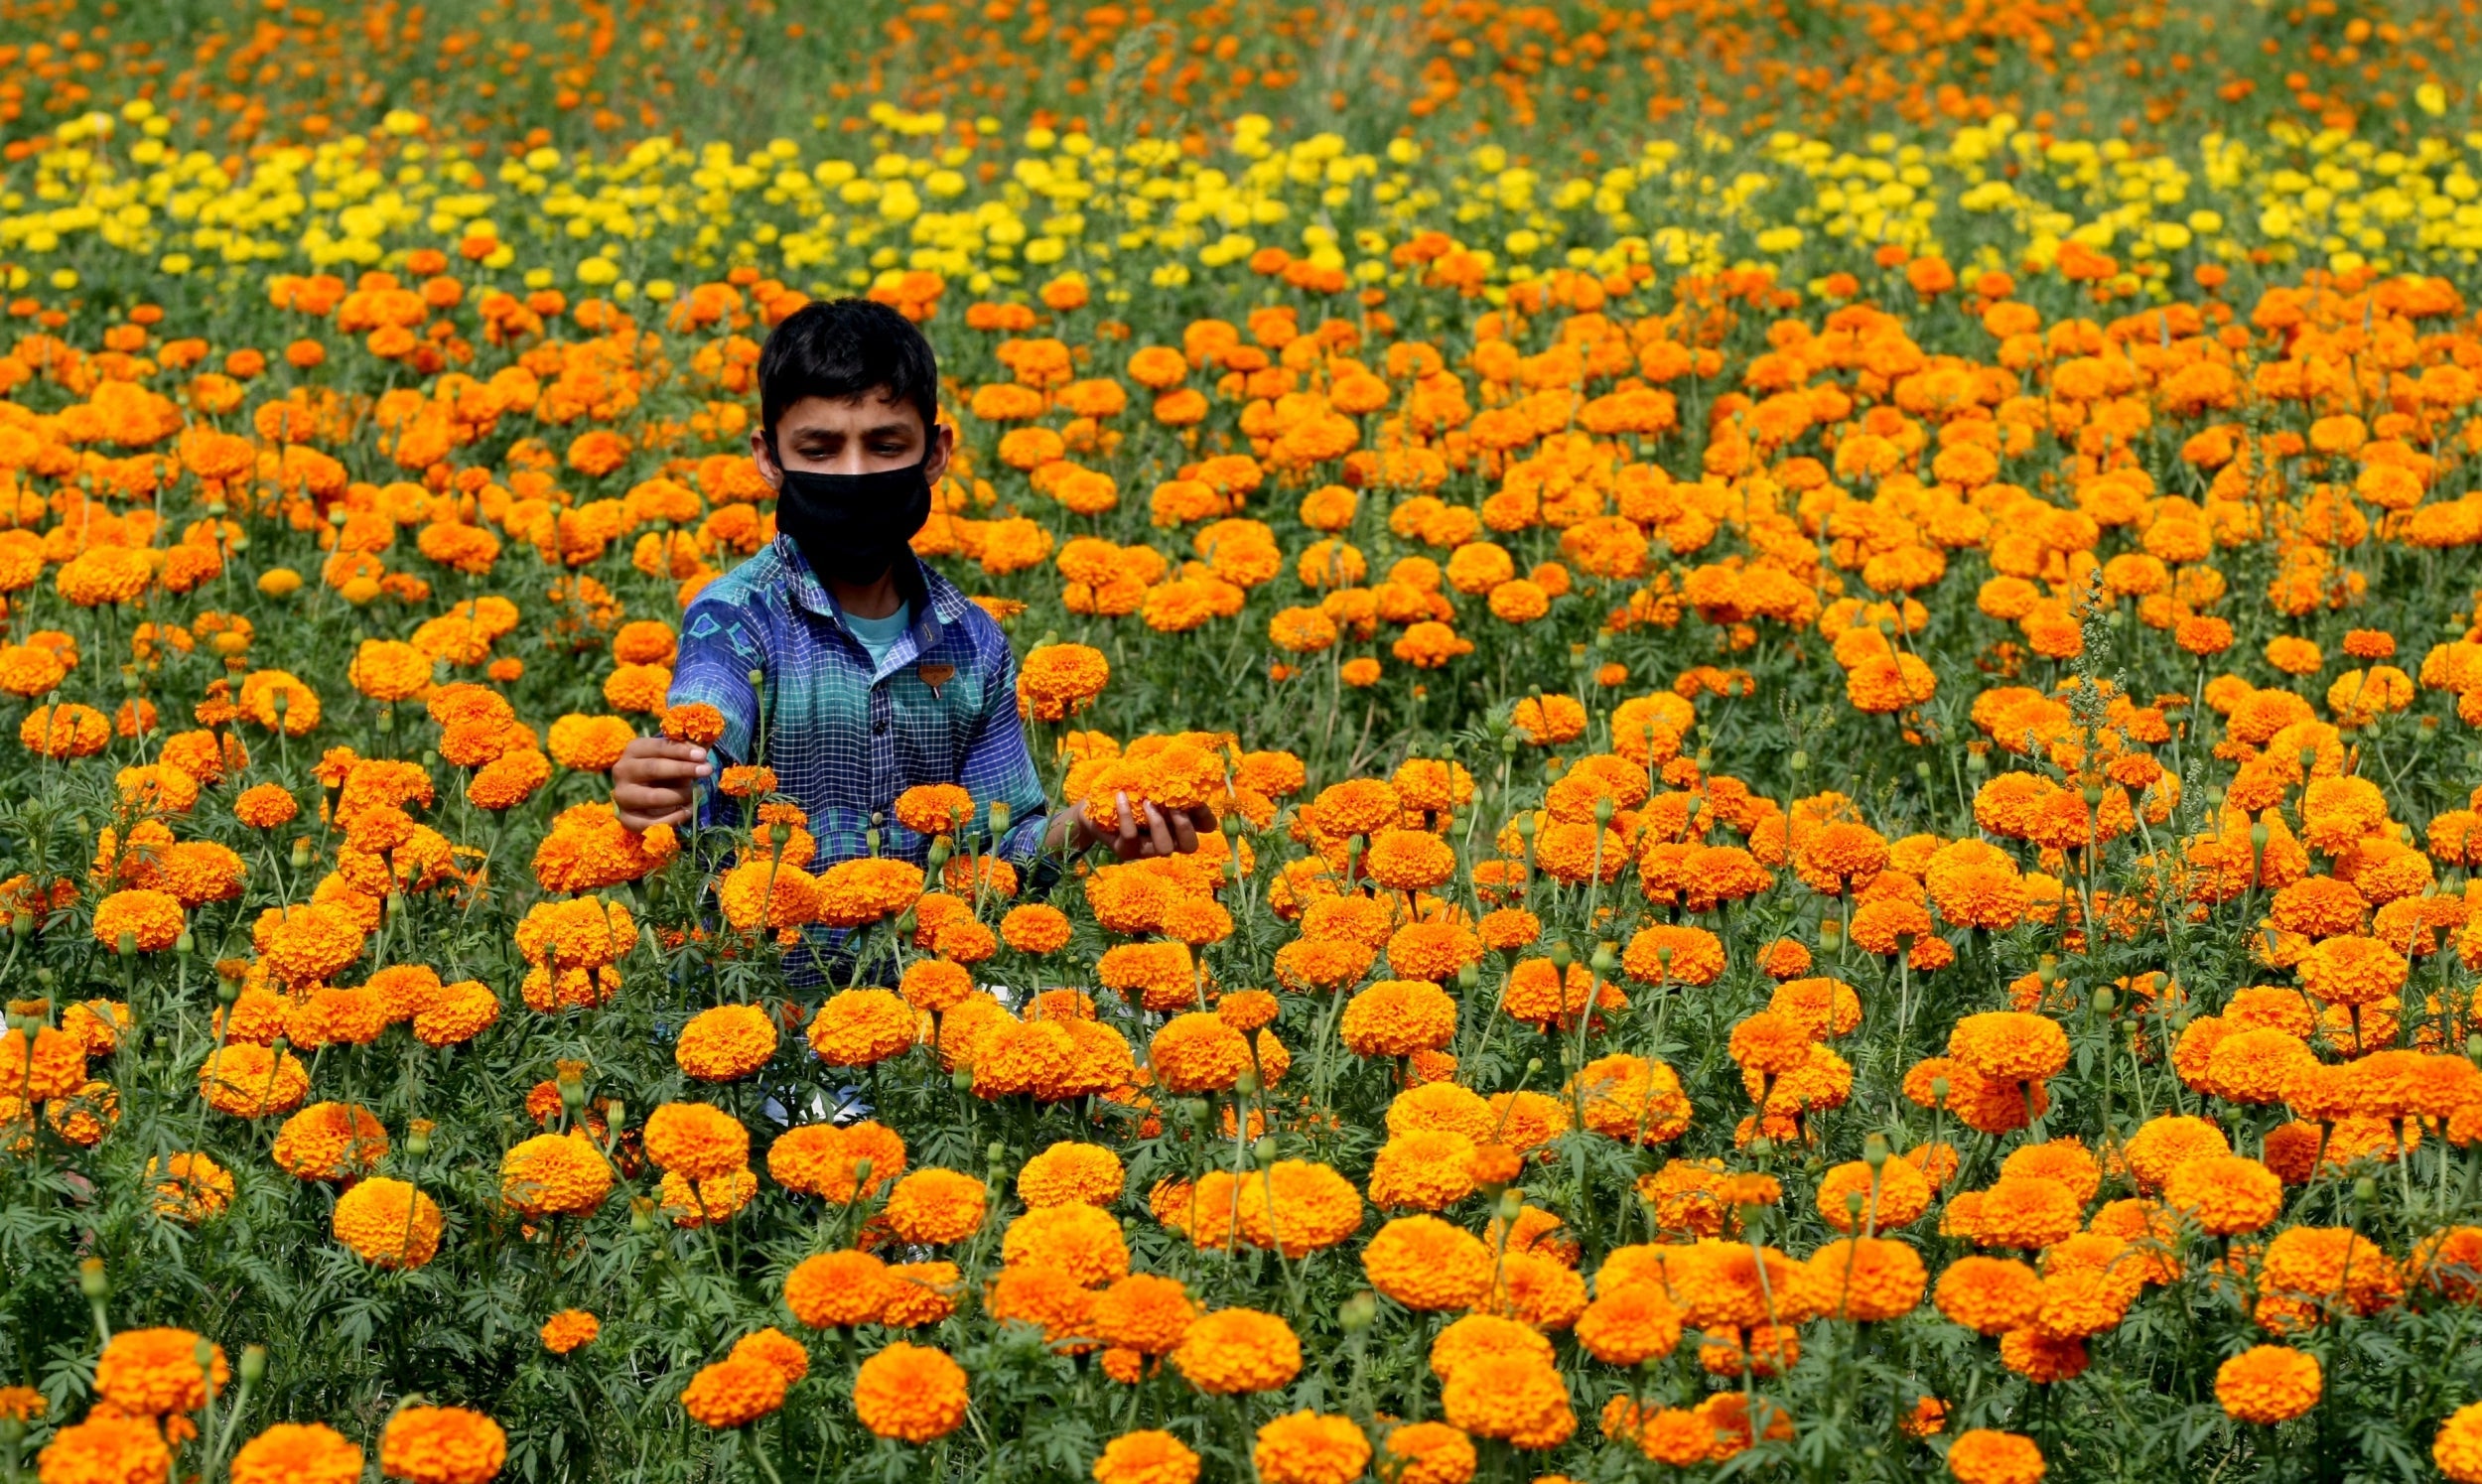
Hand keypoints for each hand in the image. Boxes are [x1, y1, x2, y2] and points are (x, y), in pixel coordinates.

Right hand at [612, 737, 710, 829]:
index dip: (681, 751)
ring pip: (651, 797)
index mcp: (634, 750)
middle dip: (682, 769)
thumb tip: (702, 752)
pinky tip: (689, 810)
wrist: (648, 796)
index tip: (702, 755)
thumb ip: (688, 752)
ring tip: (697, 793)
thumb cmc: (668, 770)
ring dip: (679, 795)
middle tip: (706, 770)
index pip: (658, 747)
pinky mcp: (626, 819)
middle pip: (653, 768)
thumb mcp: (676, 757)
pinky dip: (673, 818)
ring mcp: (622, 796)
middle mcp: (622, 771)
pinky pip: (650, 822)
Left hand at [1055, 792, 1215, 859]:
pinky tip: (1120, 796)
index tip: (1196, 799)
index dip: (1206, 816)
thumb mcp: (1149, 779)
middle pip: (1190, 846)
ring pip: (1165, 848)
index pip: (1205, 827)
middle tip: (1172, 807)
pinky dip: (1126, 814)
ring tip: (1146, 802)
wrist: (1092, 805)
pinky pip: (1131, 836)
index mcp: (1178, 822)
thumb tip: (1181, 765)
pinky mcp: (1126, 850)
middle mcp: (1168, 839)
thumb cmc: (1127, 788)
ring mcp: (1147, 849)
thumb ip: (1166, 777)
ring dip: (1159, 824)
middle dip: (1185, 826)